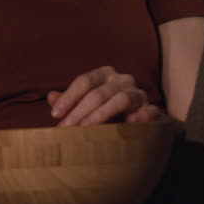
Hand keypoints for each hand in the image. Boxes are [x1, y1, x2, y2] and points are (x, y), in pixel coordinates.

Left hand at [48, 66, 163, 125]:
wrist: (139, 119)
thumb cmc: (106, 109)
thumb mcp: (86, 103)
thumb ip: (69, 101)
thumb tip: (50, 97)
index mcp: (104, 74)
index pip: (84, 81)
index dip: (68, 98)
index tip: (55, 114)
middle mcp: (122, 80)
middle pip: (98, 93)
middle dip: (79, 112)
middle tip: (66, 129)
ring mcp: (139, 93)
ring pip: (121, 99)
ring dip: (101, 115)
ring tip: (86, 129)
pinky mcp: (153, 108)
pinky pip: (149, 110)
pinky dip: (139, 117)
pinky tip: (128, 124)